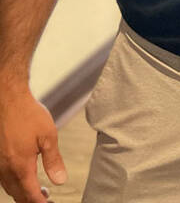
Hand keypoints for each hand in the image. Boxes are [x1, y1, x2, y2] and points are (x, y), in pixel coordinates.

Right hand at [0, 87, 65, 202]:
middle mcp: (6, 169)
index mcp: (20, 166)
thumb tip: (60, 181)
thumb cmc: (29, 115)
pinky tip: (23, 177)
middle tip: (46, 200)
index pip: (30, 194)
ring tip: (38, 191)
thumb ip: (53, 160)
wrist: (8, 101)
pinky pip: (3, 178)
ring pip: (9, 188)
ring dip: (22, 193)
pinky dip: (14, 183)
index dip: (40, 202)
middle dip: (31, 201)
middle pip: (18, 195)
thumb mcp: (48, 136)